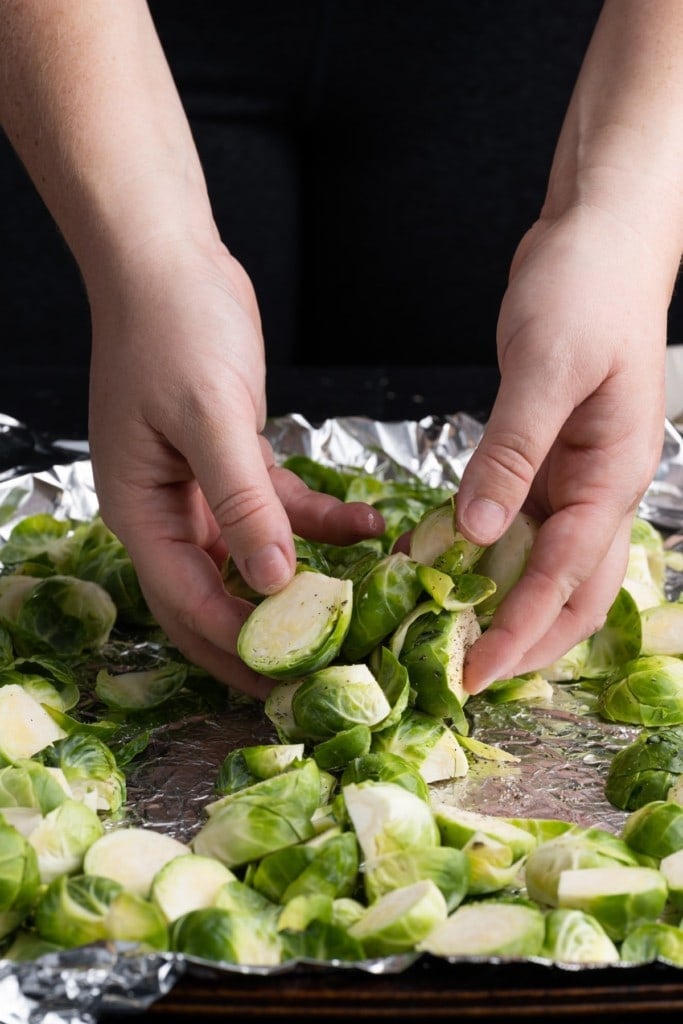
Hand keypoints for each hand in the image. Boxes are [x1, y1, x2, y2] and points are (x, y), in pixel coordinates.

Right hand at [87, 241, 383, 697]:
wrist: (170, 262)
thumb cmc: (174, 330)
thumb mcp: (210, 417)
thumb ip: (241, 502)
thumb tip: (274, 583)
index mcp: (143, 511)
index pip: (188, 604)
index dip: (240, 647)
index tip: (295, 683)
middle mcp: (168, 511)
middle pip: (216, 598)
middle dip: (266, 639)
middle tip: (322, 679)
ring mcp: (201, 489)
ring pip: (255, 558)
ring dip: (305, 582)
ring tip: (362, 611)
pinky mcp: (236, 462)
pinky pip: (281, 508)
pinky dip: (320, 521)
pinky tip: (370, 526)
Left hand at [456, 204, 669, 692]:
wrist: (601, 236)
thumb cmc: (586, 289)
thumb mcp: (546, 368)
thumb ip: (512, 454)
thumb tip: (476, 535)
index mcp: (612, 473)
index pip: (564, 576)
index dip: (518, 630)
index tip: (474, 671)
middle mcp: (601, 486)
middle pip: (571, 590)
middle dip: (526, 639)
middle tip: (469, 675)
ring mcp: (576, 472)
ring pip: (547, 563)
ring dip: (507, 603)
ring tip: (455, 634)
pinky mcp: (546, 454)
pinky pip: (521, 520)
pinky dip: (488, 550)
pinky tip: (448, 560)